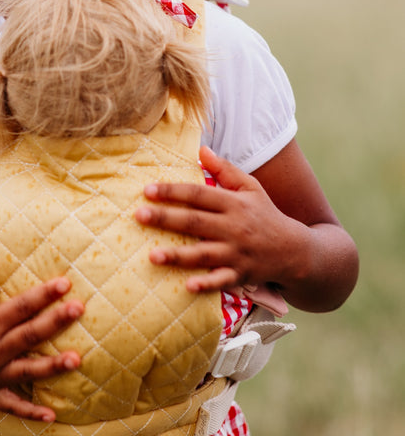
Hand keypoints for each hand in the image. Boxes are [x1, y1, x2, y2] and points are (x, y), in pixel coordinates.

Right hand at [0, 254, 83, 420]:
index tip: (64, 283)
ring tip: (76, 360)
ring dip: (52, 366)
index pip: (20, 307)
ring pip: (27, 370)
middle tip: (79, 309)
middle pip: (30, 335)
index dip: (43, 295)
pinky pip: (12, 406)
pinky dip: (30, 412)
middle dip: (56, 321)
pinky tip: (51, 416)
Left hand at [135, 145, 293, 293]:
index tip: (147, 190)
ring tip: (152, 255)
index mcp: (234, 203)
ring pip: (203, 254)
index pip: (198, 194)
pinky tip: (187, 286)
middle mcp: (234, 227)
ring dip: (178, 255)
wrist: (296, 250)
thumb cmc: (266, 215)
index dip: (173, 191)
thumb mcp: (251, 187)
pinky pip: (221, 281)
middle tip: (139, 215)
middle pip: (195, 222)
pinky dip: (206, 284)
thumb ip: (225, 169)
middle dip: (166, 218)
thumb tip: (200, 149)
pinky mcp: (241, 275)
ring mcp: (237, 253)